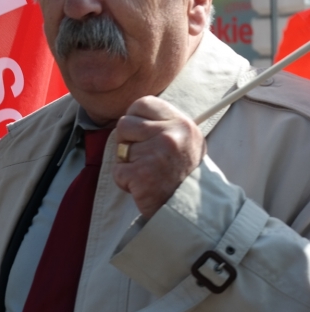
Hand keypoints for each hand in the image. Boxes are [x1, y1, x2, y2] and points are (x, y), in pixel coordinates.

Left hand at [113, 96, 204, 219]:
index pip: (142, 103)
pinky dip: (125, 181)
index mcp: (180, 123)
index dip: (135, 117)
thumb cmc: (182, 172)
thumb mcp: (185, 139)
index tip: (140, 132)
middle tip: (144, 156)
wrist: (193, 209)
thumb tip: (132, 112)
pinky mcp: (141, 175)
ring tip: (147, 172)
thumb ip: (162, 123)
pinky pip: (117, 171)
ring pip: (119, 148)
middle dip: (127, 141)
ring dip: (127, 163)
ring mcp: (155, 154)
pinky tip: (142, 185)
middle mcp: (170, 135)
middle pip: (124, 124)